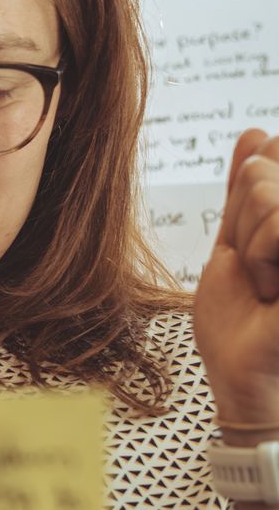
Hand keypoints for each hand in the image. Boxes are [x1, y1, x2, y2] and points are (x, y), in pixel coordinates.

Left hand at [194, 129, 278, 425]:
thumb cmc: (242, 318)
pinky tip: (272, 291)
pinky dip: (260, 256)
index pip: (267, 160)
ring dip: (250, 245)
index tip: (253, 248)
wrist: (247, 376)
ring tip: (267, 283)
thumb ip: (247, 191)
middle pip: (263, 173)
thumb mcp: (236, 242)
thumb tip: (256, 134)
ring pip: (267, 194)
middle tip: (259, 270)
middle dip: (242, 224)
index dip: (245, 202)